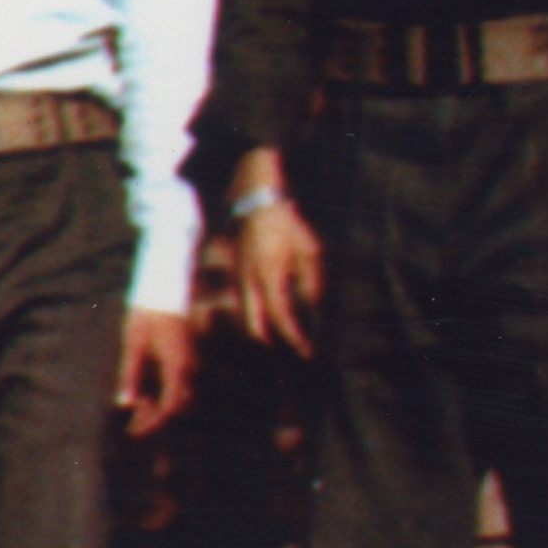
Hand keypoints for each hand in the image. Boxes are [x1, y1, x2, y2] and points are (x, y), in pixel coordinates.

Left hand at [118, 309, 193, 437]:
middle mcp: (187, 367)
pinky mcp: (184, 357)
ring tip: (136, 410)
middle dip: (155, 418)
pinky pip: (177, 383)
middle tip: (132, 426)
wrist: (164, 289)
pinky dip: (162, 393)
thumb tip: (126, 404)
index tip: (135, 431)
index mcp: (177, 366)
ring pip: (178, 396)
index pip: (170, 406)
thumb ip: (131, 376)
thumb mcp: (133, 346)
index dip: (153, 422)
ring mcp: (188, 362)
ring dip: (159, 406)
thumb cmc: (146, 315)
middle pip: (177, 405)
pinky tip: (145, 394)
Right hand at [235, 199, 323, 356]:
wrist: (257, 198)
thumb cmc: (286, 221)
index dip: (294, 338)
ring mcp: (237, 276)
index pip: (281, 318)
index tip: (306, 350)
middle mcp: (249, 281)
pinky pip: (240, 300)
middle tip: (289, 347)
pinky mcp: (233, 270)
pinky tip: (264, 311)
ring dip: (260, 328)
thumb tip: (313, 305)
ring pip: (244, 314)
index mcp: (270, 276)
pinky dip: (252, 312)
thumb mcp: (309, 249)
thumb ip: (311, 281)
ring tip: (279, 333)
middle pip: (253, 326)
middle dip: (270, 342)